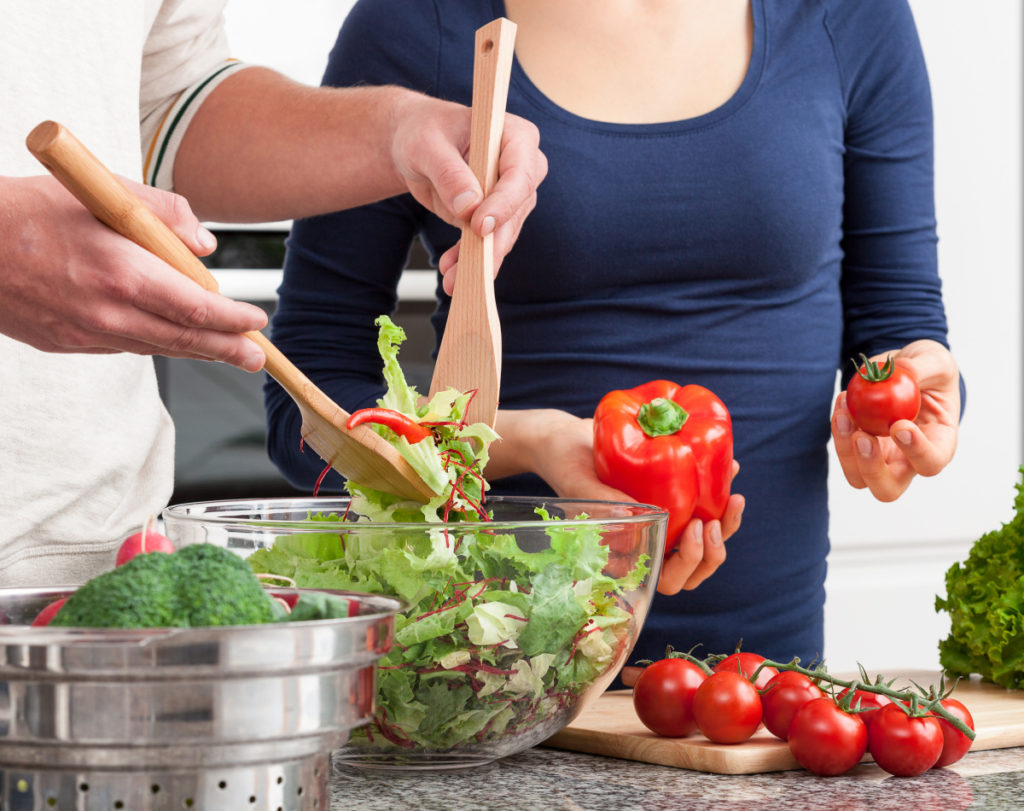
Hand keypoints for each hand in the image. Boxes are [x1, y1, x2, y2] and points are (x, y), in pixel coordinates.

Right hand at [0, 175, 268, 370]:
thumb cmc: (28, 209)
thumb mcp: (103, 192)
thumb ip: (164, 214)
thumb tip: (204, 246)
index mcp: (122, 273)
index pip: (197, 308)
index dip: (233, 319)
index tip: (256, 320)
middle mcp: (107, 311)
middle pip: (184, 339)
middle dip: (227, 349)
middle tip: (257, 358)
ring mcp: (84, 333)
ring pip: (155, 347)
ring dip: (195, 351)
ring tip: (226, 352)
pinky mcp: (65, 342)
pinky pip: (123, 345)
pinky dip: (153, 342)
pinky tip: (170, 339)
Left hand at [389, 92, 545, 294]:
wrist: (416, 145)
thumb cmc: (423, 132)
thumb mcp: (426, 145)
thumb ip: (448, 172)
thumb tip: (468, 207)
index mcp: (515, 136)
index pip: (520, 173)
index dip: (503, 203)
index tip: (480, 226)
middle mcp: (522, 166)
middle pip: (516, 211)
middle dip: (492, 244)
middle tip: (472, 270)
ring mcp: (511, 194)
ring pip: (503, 234)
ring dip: (478, 259)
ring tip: (453, 280)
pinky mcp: (496, 216)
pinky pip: (488, 243)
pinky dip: (469, 259)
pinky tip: (452, 271)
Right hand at [488, 409, 743, 594]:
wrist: (567, 439)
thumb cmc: (568, 466)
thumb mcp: (582, 483)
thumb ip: (607, 500)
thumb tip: (642, 513)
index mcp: (628, 553)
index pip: (666, 579)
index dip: (688, 563)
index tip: (694, 529)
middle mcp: (650, 543)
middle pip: (693, 570)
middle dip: (713, 553)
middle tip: (713, 522)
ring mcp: (666, 523)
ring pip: (707, 546)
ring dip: (728, 529)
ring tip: (734, 500)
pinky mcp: (676, 498)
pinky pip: (708, 509)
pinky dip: (724, 495)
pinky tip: (730, 469)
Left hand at [831, 339, 959, 500]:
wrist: (904, 371)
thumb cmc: (929, 370)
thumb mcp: (935, 360)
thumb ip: (923, 367)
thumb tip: (902, 370)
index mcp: (939, 444)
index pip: (930, 463)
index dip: (916, 452)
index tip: (900, 425)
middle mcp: (908, 460)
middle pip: (887, 489)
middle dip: (871, 469)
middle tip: (862, 436)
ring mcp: (881, 457)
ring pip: (857, 475)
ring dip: (845, 448)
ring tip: (845, 410)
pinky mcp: (858, 446)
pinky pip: (843, 448)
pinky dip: (839, 428)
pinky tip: (843, 400)